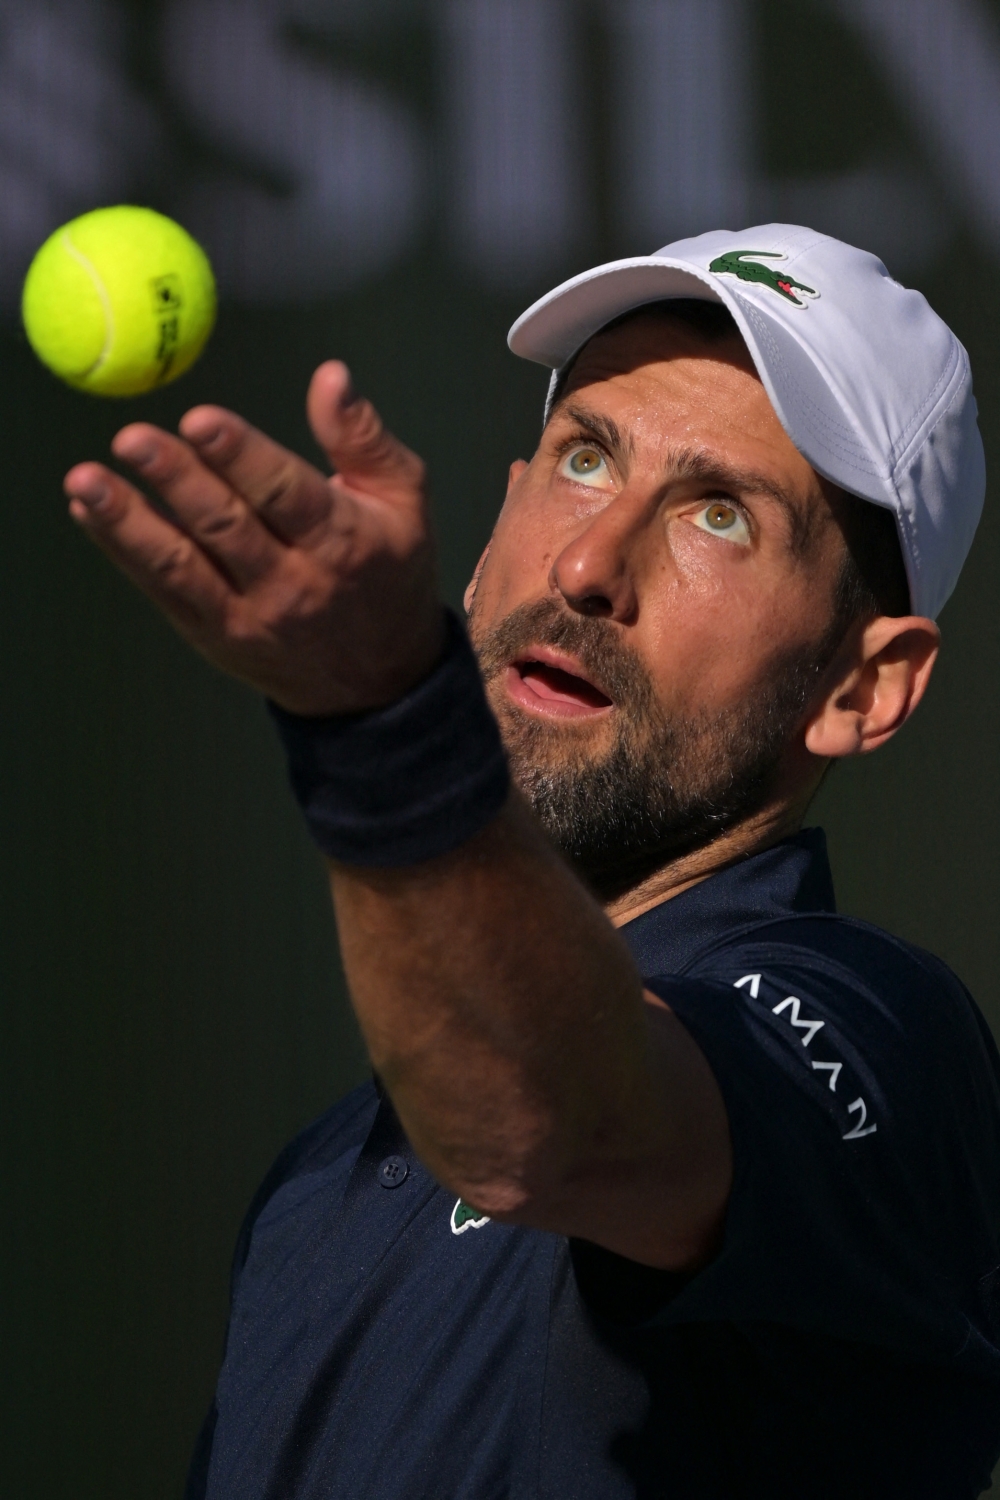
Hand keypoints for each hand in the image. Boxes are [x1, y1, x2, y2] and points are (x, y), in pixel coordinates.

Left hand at [64, 361, 444, 715]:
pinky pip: (163, 589)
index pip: (287, 494)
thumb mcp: (404, 501)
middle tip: (132, 438)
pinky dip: (122, 549)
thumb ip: (362, 437)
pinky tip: (90, 510)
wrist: (377, 682)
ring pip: (181, 565)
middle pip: (227, 526)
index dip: (242, 456)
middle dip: (176, 480)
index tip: (201, 419)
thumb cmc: (389, 571)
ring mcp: (248, 614)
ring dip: (129, 522)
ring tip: (85, 481)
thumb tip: (330, 375)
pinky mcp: (214, 635)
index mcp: (344, 541)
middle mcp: (294, 583)